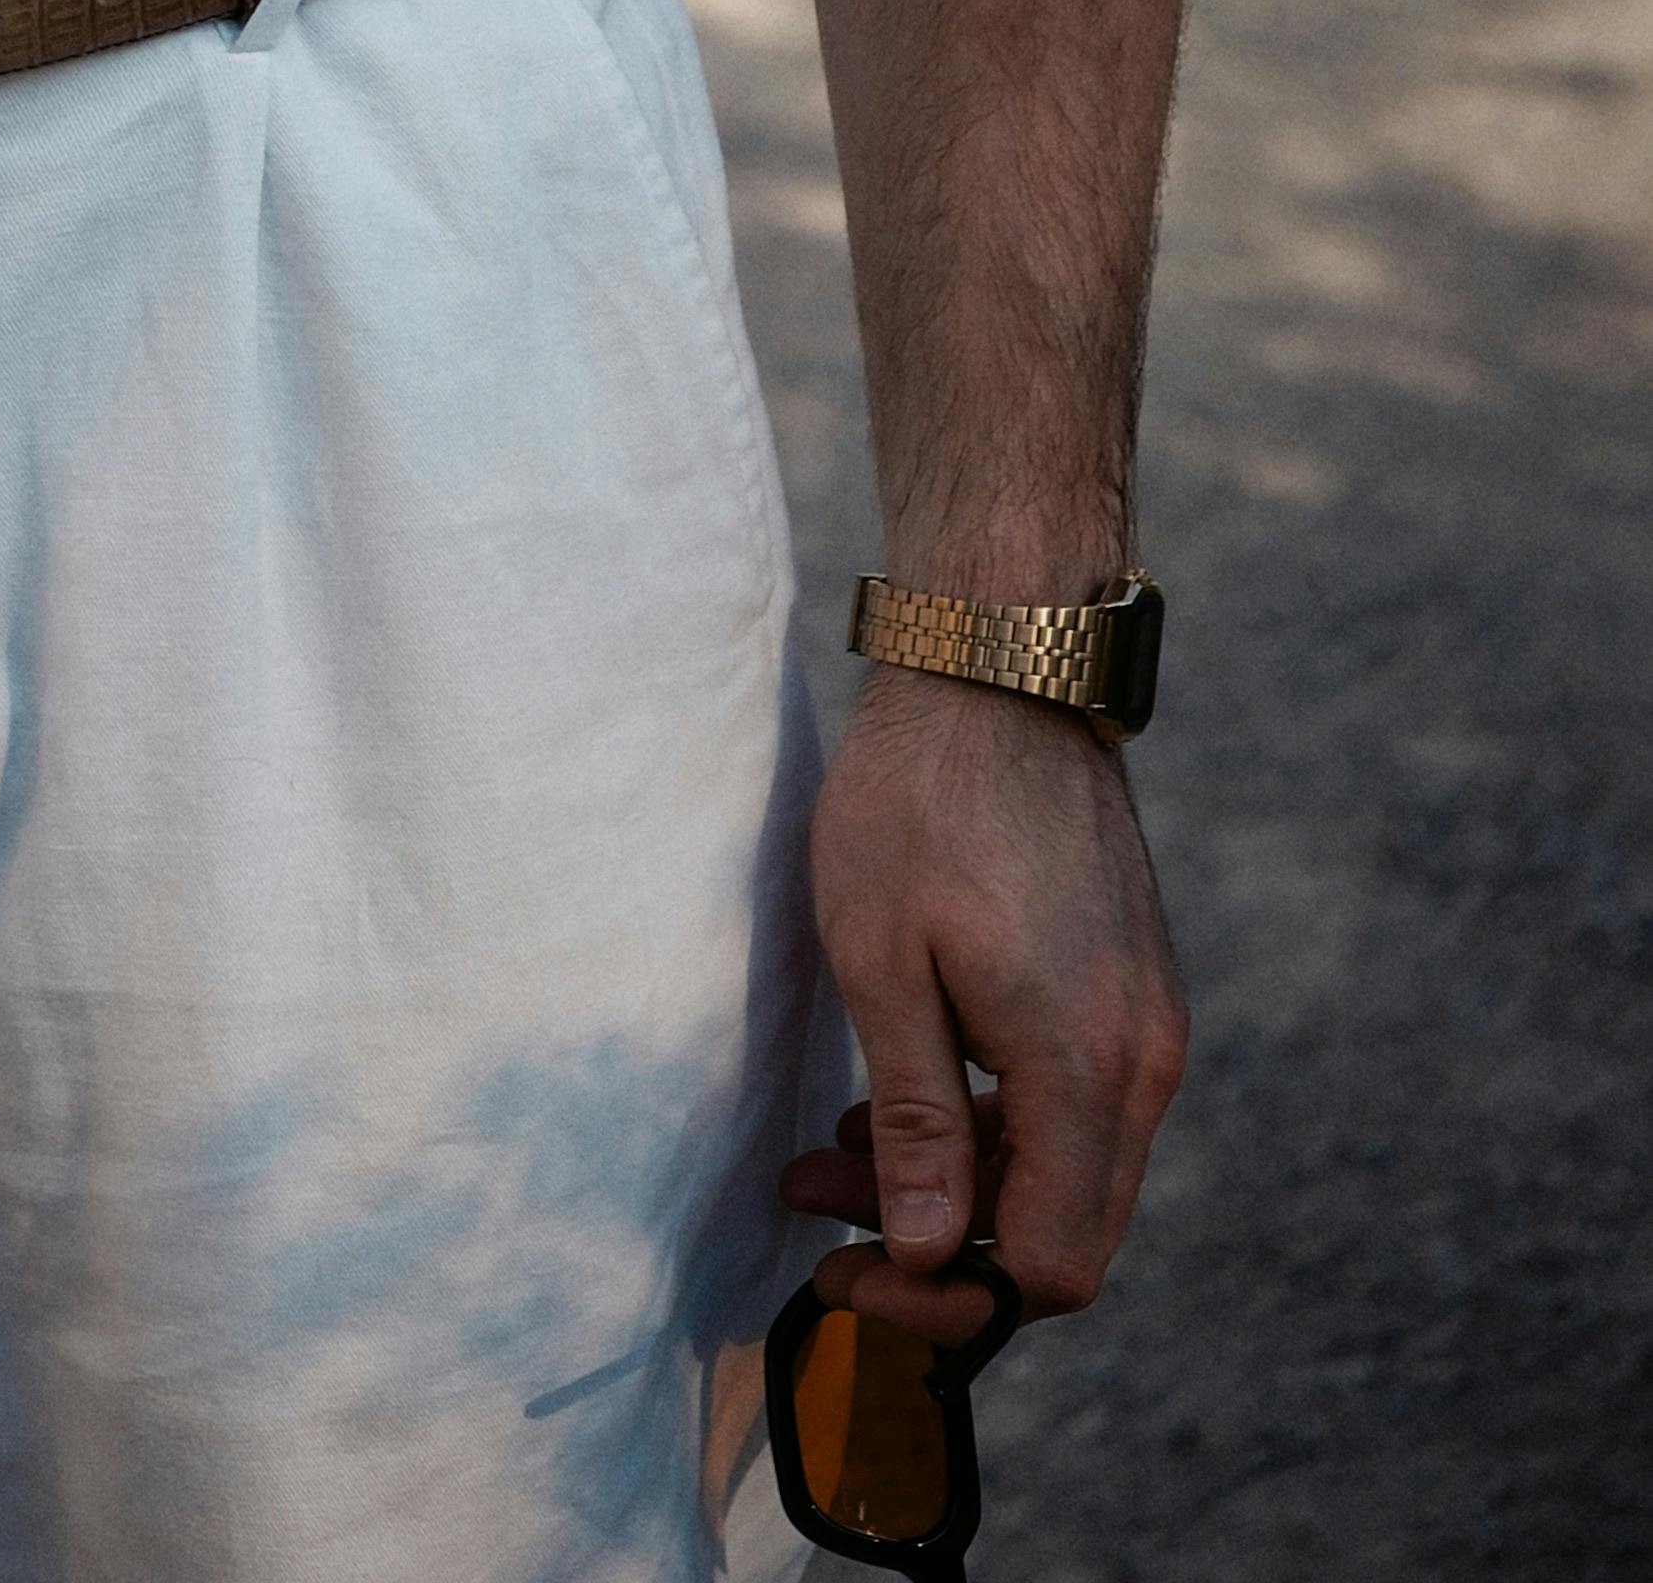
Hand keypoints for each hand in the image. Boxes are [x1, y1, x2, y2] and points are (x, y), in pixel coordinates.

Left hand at [797, 667, 1187, 1336]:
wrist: (1001, 663)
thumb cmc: (921, 797)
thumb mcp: (883, 961)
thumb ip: (916, 1120)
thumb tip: (933, 1257)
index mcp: (1086, 1067)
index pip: (1049, 1267)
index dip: (952, 1301)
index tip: (851, 1277)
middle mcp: (1143, 1062)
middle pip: (1059, 1230)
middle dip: (938, 1249)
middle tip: (818, 1225)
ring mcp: (1145, 1023)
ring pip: (1058, 1168)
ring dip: (952, 1184)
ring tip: (826, 1156)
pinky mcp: (1127, 989)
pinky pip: (1066, 1103)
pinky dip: (986, 1124)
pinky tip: (891, 1097)